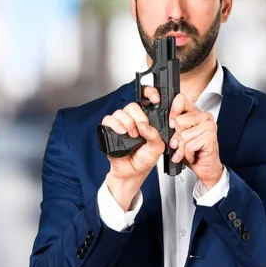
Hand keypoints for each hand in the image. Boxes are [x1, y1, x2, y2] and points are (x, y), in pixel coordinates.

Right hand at [101, 86, 163, 210]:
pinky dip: (115, 124)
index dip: (150, 94)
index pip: (146, 100)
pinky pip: (108, 119)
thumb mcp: (157, 148)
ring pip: (120, 112)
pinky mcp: (110, 130)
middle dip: (138, 116)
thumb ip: (154, 135)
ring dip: (127, 123)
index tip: (155, 98)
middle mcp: (133, 119)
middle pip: (133, 105)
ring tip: (132, 135)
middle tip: (141, 129)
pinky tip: (121, 132)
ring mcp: (121, 124)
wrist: (132, 173)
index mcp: (146, 120)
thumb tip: (144, 126)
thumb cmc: (144, 159)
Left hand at [168, 94, 222, 189]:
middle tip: (181, 144)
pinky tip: (193, 155)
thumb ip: (174, 127)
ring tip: (188, 152)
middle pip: (179, 121)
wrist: (207, 168)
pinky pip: (189, 145)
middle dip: (177, 137)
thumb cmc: (194, 153)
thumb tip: (169, 122)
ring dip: (182, 149)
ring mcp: (209, 126)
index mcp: (196, 113)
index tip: (171, 124)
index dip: (173, 112)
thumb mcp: (180, 137)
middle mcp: (204, 117)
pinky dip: (188, 154)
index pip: (181, 100)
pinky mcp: (210, 137)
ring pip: (183, 135)